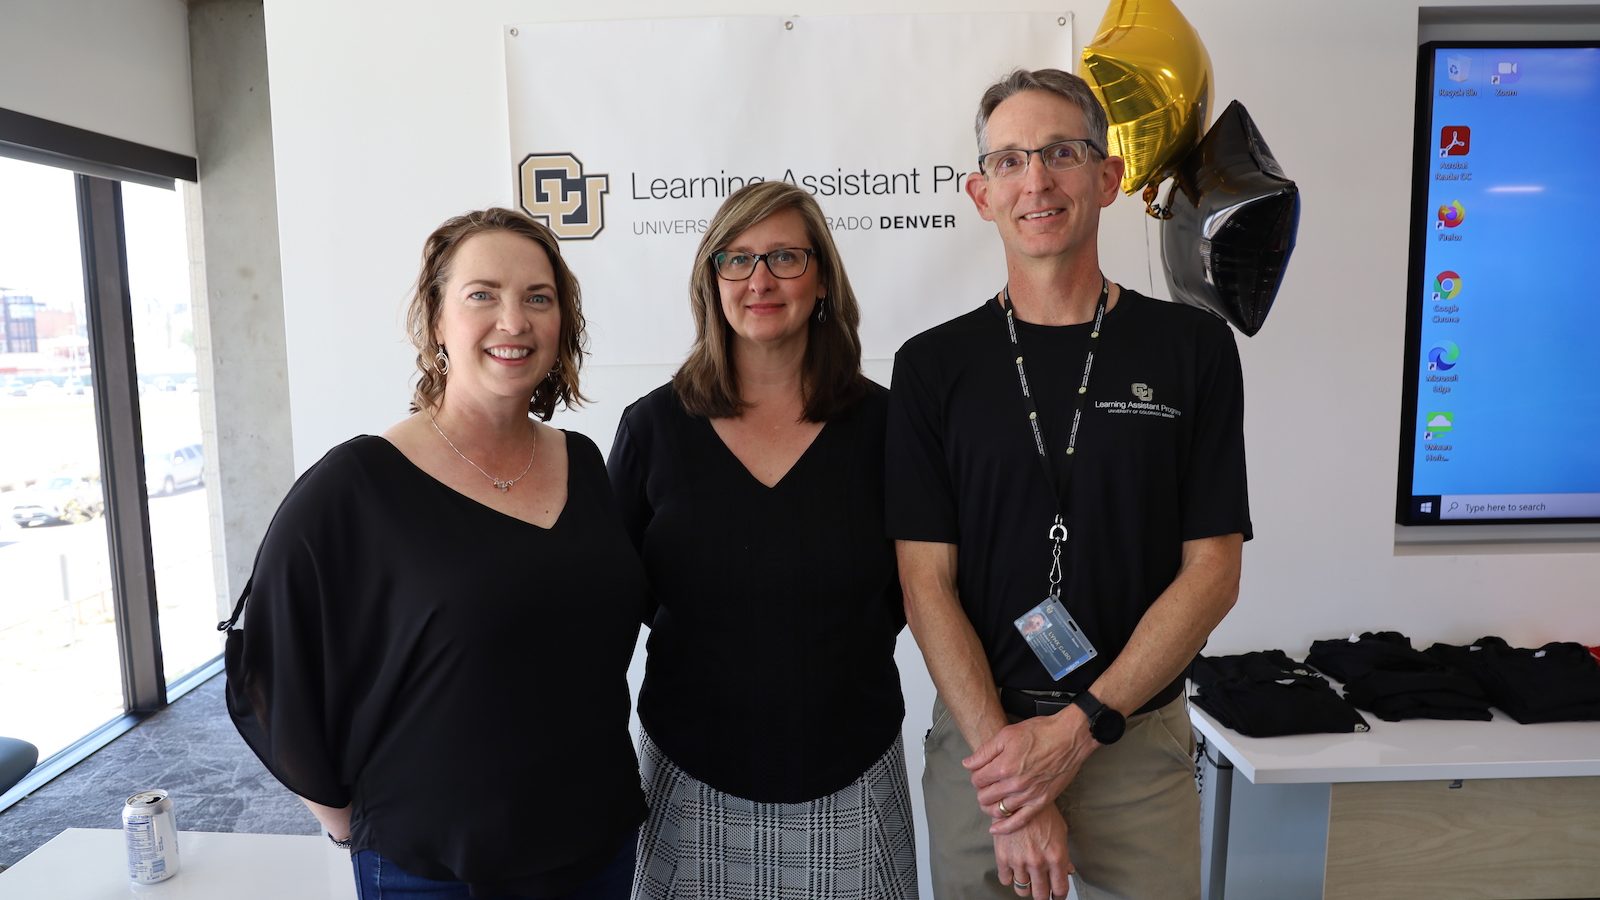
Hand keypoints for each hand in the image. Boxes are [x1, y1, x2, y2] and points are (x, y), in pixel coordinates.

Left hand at [965, 710, 1096, 833]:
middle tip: (986, 785)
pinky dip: (1005, 827)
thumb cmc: (1039, 732)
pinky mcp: (1041, 802)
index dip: (975, 776)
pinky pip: (1019, 821)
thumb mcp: (1006, 734)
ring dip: (990, 807)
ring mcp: (1028, 795)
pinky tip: (995, 829)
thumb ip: (984, 752)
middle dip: (981, 791)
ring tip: (990, 801)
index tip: (980, 773)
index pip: (978, 780)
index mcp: (1004, 766)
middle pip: (985, 797)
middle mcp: (1014, 784)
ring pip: (998, 810)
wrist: (1069, 738)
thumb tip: (967, 764)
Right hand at [994, 802, 1073, 899]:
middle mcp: (1038, 862)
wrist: (1018, 796)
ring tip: (1027, 877)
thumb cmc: (1042, 811)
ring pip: (1022, 890)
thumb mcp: (1060, 830)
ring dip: (1026, 886)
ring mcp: (1019, 861)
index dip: (1058, 896)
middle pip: (1040, 895)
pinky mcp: (1002, 856)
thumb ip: (1064, 854)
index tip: (1056, 896)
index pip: (1060, 890)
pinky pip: (1005, 880)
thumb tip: (1067, 870)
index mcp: (1056, 857)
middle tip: (1041, 890)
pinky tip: (1013, 869)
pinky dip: (1010, 877)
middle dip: (1042, 894)